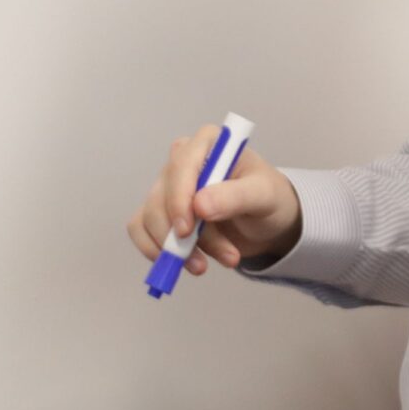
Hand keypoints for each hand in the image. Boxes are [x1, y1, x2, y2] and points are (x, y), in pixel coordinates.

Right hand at [127, 124, 302, 277]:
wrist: (264, 222)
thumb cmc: (267, 198)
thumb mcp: (263, 196)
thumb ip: (236, 197)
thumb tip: (199, 206)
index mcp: (208, 143)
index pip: (182, 164)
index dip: (179, 198)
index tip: (186, 231)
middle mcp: (182, 160)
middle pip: (161, 196)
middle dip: (180, 235)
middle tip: (202, 264)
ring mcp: (168, 186)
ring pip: (151, 218)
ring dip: (175, 249)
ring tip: (204, 266)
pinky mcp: (160, 211)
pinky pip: (141, 230)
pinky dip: (156, 252)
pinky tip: (180, 265)